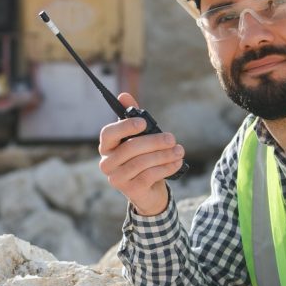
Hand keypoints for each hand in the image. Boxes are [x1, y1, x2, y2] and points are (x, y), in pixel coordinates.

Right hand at [98, 93, 184, 215]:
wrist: (149, 190)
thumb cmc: (143, 158)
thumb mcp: (140, 137)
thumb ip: (133, 117)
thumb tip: (124, 95)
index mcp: (107, 147)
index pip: (108, 133)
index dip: (125, 127)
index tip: (143, 123)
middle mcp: (107, 163)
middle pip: (130, 148)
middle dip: (155, 141)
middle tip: (172, 138)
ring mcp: (117, 178)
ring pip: (142, 162)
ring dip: (164, 154)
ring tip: (179, 151)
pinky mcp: (130, 190)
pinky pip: (150, 175)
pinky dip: (166, 167)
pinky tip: (177, 162)